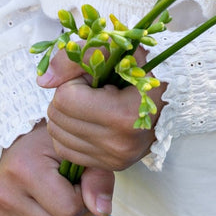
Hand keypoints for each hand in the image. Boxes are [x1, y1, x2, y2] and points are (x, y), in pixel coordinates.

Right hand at [0, 123, 111, 215]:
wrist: (22, 148)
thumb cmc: (55, 150)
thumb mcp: (79, 154)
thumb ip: (97, 178)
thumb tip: (102, 212)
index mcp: (24, 170)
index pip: (70, 210)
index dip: (86, 201)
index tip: (82, 185)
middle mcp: (5, 196)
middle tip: (80, 202)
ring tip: (69, 215)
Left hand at [38, 48, 165, 173]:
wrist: (173, 94)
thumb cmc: (142, 67)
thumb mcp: (113, 50)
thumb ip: (74, 59)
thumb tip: (42, 81)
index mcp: (123, 115)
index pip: (65, 99)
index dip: (73, 81)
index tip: (94, 77)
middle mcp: (118, 144)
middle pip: (57, 118)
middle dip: (67, 98)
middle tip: (92, 90)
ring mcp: (115, 159)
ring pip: (57, 137)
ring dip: (66, 115)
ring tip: (91, 104)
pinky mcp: (111, 166)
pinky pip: (66, 151)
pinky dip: (69, 133)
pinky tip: (87, 120)